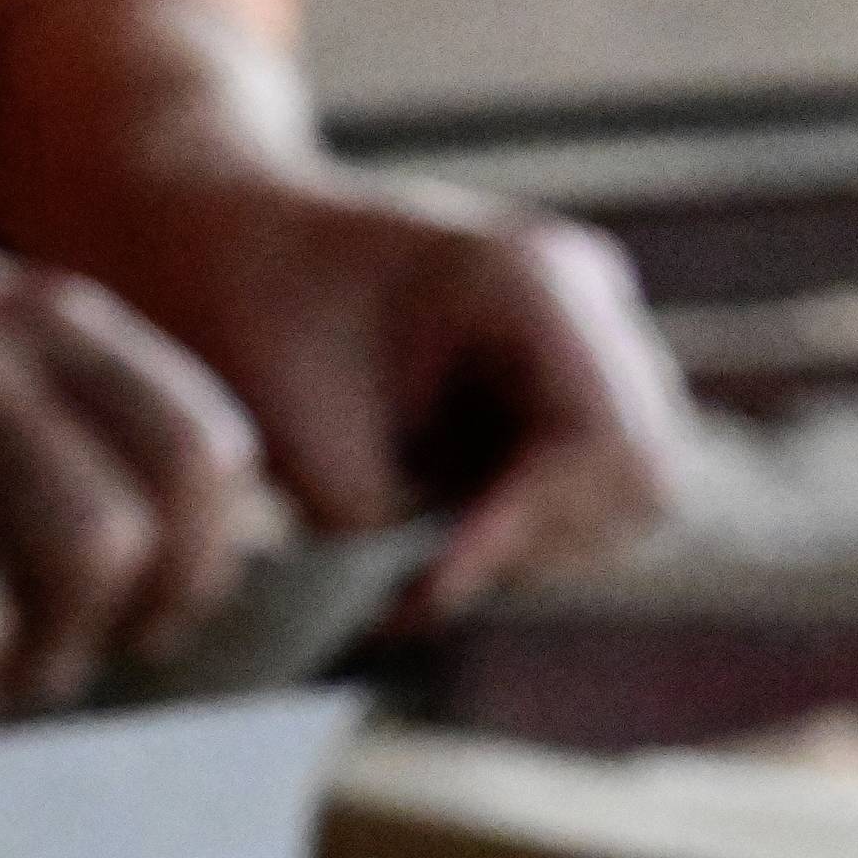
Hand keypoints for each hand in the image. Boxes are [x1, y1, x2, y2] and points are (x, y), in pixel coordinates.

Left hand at [90, 172, 686, 619]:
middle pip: (638, 479)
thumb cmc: (247, 320)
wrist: (220, 243)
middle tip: (420, 581)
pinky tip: (435, 527)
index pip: (602, 449)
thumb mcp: (306, 448)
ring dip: (532, 545)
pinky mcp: (566, 379)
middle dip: (537, 547)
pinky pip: (587, 490)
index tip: (428, 585)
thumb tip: (433, 613)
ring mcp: (588, 335)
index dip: (526, 534)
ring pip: (625, 496)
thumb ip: (392, 542)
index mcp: (530, 280)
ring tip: (419, 557)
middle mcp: (586, 297)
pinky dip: (520, 529)